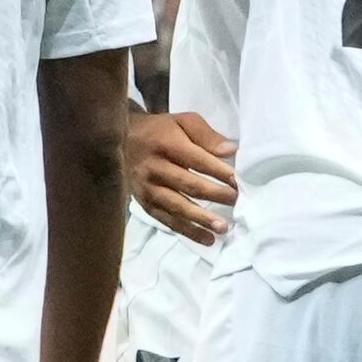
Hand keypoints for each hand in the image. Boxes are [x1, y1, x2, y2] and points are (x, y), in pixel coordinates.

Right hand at [122, 107, 237, 243]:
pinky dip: (188, 231)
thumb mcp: (183, 122)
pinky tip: (207, 239)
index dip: (219, 172)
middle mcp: (155, 168)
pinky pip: (168, 220)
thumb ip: (207, 135)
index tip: (238, 181)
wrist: (123, 141)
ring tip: (223, 227)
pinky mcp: (145, 204)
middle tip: (237, 202)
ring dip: (202, 219)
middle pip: (189, 185)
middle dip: (215, 195)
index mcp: (167, 144)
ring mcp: (148, 189)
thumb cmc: (161, 131)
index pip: (198, 161)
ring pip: (178, 207)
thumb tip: (231, 151)